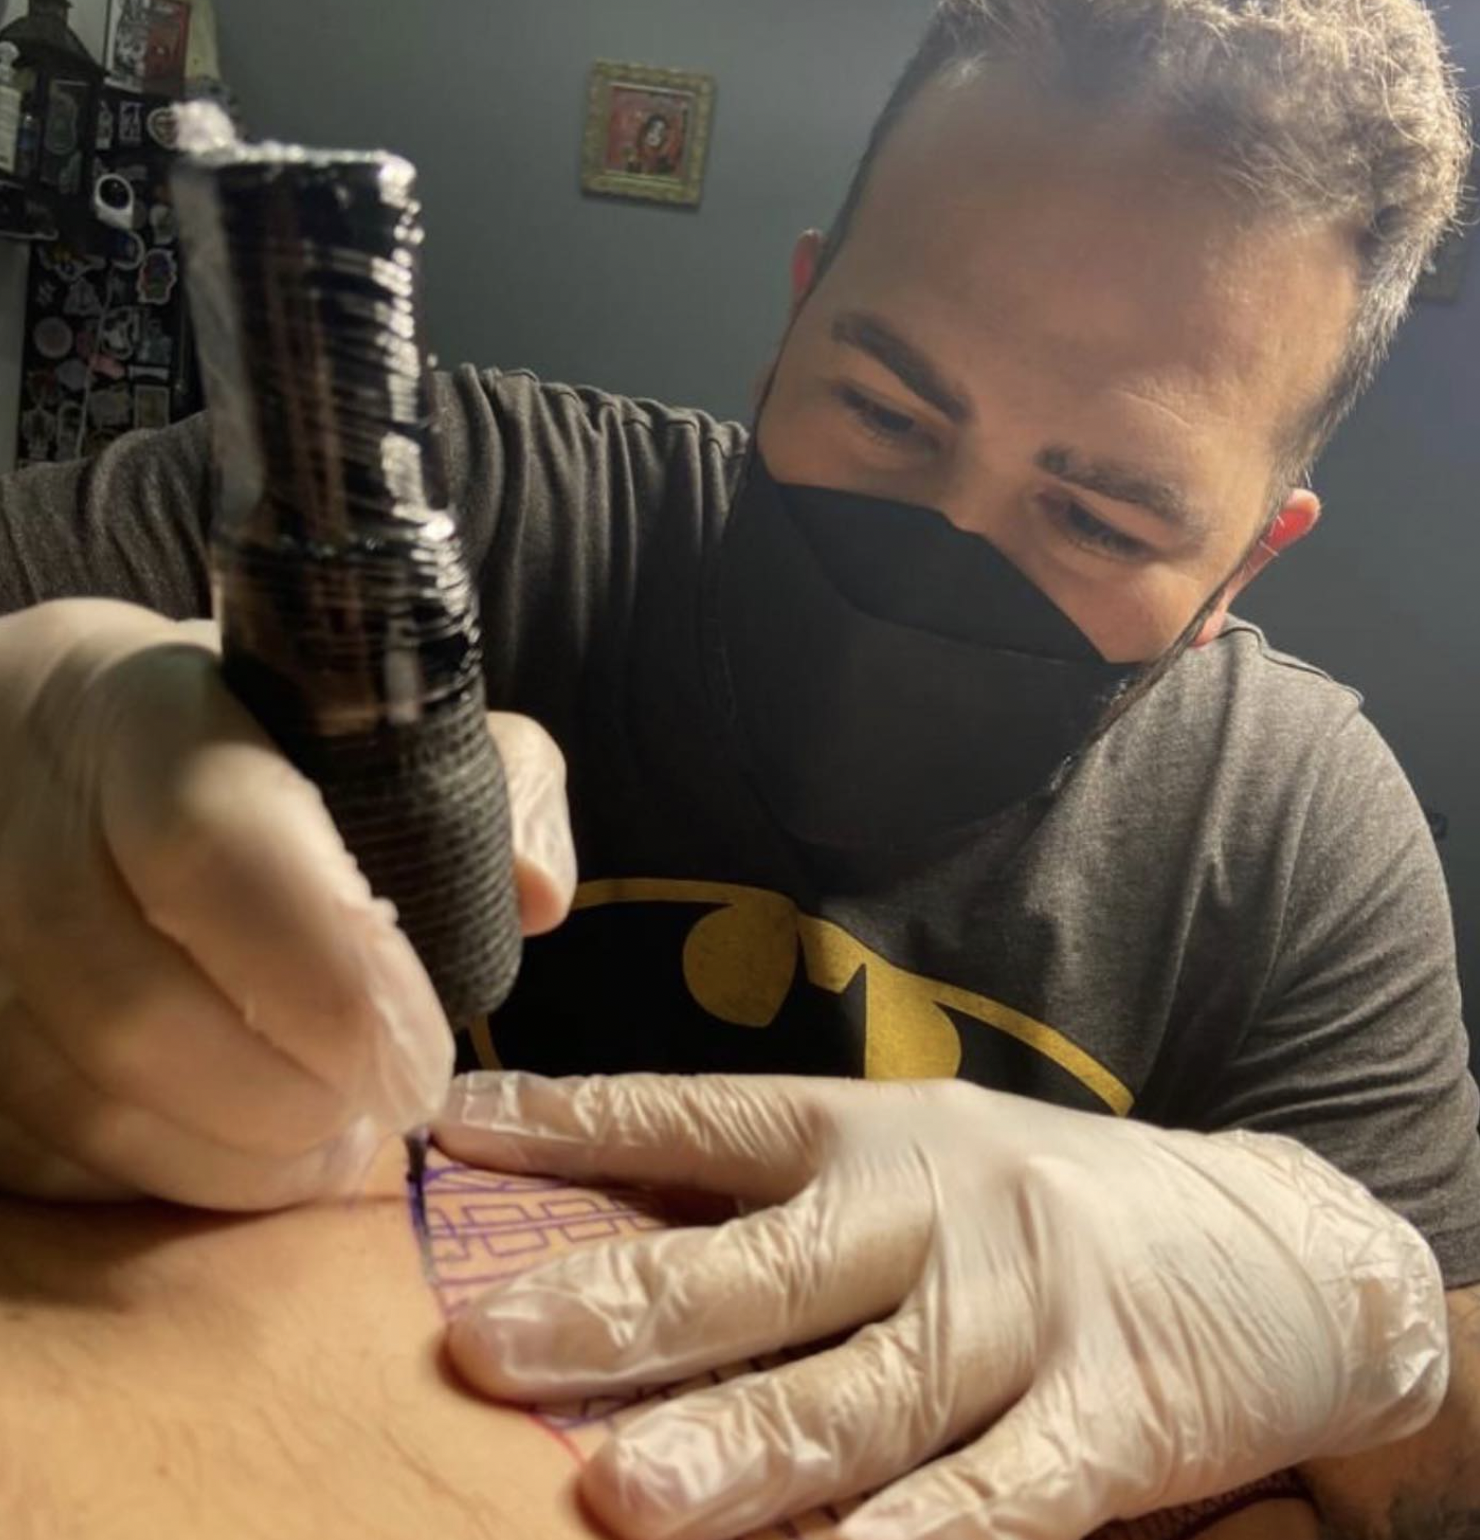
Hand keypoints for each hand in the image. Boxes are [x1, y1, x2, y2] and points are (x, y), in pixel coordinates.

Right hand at [0, 600, 574, 1209]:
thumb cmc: (254, 732)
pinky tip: (229, 1158)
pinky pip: (37, 1150)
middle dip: (290, 1099)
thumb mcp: (380, 714)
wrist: (44, 740)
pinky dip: (151, 1179)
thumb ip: (490, 780)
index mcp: (145, 714)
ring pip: (86, 1099)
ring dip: (230, 1161)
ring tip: (324, 1146)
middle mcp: (20, 820)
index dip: (331, 975)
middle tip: (377, 1114)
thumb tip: (535, 897)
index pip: (214, 849)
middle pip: (140, 1009)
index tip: (417, 1048)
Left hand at [436, 1072, 1447, 1539]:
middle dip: (626, 1308)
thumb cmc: (1047, 1203)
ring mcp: (1022, 1313)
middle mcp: (934, 1209)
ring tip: (619, 1497)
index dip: (575, 1120)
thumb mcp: (919, 1163)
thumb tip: (626, 1236)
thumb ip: (788, 1203)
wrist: (1276, 1241)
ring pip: (862, 1394)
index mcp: (870, 1133)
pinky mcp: (1114, 1417)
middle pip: (763, 1265)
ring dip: (742, 1451)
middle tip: (493, 1343)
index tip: (454, 1127)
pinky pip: (999, 1501)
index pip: (698, 1119)